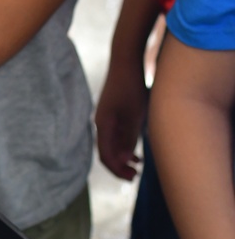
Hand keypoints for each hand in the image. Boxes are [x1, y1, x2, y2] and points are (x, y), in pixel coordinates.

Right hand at [95, 58, 147, 179]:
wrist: (125, 61)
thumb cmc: (132, 85)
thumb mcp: (136, 113)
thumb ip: (130, 136)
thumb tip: (125, 158)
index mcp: (104, 124)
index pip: (106, 155)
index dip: (117, 169)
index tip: (131, 177)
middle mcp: (101, 124)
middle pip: (106, 152)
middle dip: (119, 166)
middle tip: (134, 176)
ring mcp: (105, 118)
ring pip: (111, 145)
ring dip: (123, 157)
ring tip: (137, 166)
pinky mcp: (112, 113)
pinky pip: (114, 136)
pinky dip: (124, 146)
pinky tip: (135, 151)